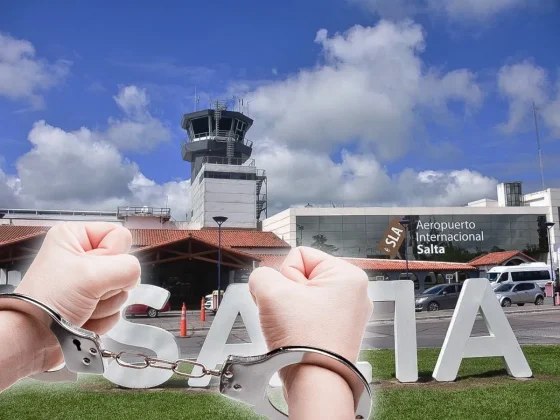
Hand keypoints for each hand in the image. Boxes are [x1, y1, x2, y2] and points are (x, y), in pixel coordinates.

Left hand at [14, 222, 140, 370]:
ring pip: (122, 290)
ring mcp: (88, 283)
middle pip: (124, 265)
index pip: (120, 235)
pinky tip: (84, 319)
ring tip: (82, 308)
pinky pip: (115, 309)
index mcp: (75, 237)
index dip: (114, 254)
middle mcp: (82, 257)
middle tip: (87, 292)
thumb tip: (135, 276)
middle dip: (110, 285)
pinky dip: (102, 318)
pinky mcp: (91, 304)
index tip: (94, 269)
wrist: (31, 340)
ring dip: (106, 304)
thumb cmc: (48, 303)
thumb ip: (127, 267)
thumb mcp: (91, 274)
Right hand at [249, 247, 371, 418]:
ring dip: (290, 311)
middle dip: (287, 294)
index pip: (299, 255)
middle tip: (291, 316)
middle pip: (302, 277)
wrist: (315, 384)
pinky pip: (309, 317)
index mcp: (348, 275)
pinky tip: (298, 338)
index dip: (285, 275)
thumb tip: (263, 280)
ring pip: (303, 298)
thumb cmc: (304, 341)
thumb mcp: (271, 293)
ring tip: (294, 329)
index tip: (290, 299)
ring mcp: (348, 315)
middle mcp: (354, 293)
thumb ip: (261, 274)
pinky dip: (298, 325)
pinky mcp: (339, 333)